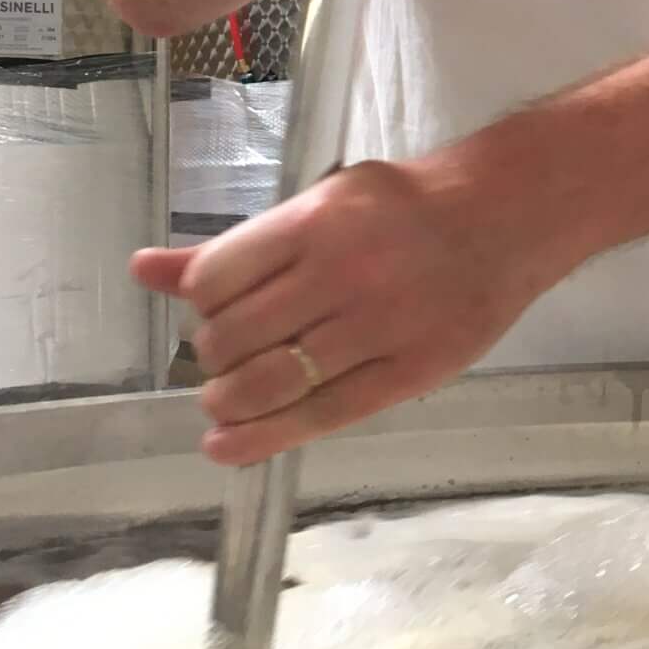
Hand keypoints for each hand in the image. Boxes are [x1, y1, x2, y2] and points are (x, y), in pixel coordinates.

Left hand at [129, 157, 549, 464]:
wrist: (504, 216)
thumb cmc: (404, 207)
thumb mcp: (318, 203)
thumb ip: (235, 246)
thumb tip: (144, 269)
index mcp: (316, 220)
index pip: (218, 278)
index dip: (200, 305)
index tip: (210, 313)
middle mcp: (344, 270)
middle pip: (237, 336)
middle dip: (212, 358)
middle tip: (219, 362)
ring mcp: (379, 324)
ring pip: (272, 381)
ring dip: (229, 401)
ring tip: (222, 403)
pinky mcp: (410, 371)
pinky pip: (323, 415)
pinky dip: (265, 437)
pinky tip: (230, 446)